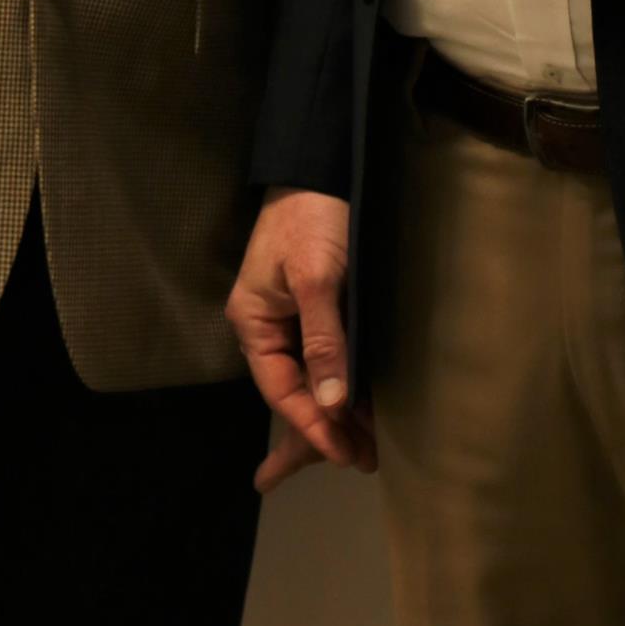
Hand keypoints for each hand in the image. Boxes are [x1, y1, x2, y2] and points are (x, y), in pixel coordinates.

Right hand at [226, 187, 375, 492]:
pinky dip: (343, 380)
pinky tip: (366, 400)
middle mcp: (269, 326)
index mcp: (254, 322)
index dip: (312, 425)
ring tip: (370, 443)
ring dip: (337, 409)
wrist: (320, 164)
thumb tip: (331, 402)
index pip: (281, 389)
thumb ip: (324, 339)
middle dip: (324, 428)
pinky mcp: (316, 305)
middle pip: (294, 390)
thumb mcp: (316, 277)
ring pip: (311, 376)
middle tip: (365, 461)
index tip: (345, 453)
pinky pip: (326, 354)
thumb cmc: (311, 217)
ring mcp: (291, 317)